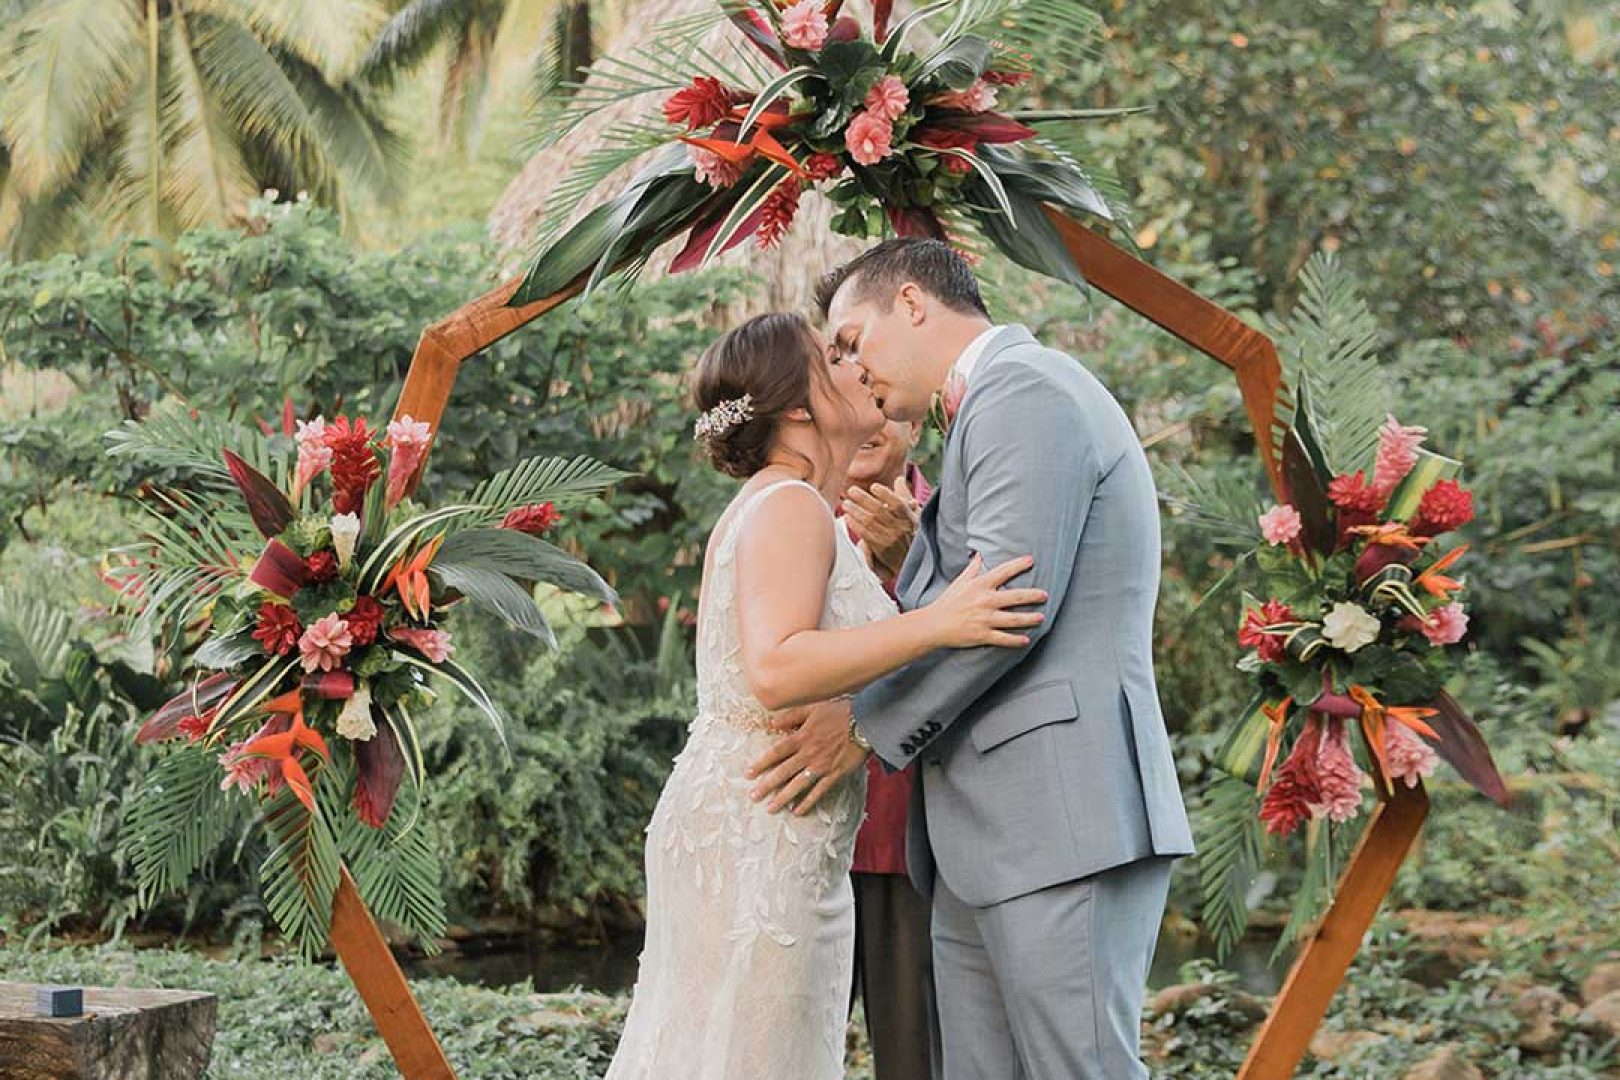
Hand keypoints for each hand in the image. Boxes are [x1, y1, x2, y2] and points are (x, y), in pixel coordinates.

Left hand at [745, 699, 866, 815]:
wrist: (867, 722)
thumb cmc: (840, 712)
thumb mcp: (813, 707)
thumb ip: (791, 715)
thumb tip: (771, 723)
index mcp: (802, 737)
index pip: (776, 753)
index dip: (761, 763)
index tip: (748, 774)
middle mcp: (809, 754)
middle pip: (783, 772)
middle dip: (767, 786)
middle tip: (753, 797)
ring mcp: (821, 766)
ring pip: (798, 785)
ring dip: (783, 798)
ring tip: (770, 808)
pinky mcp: (835, 774)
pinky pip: (819, 791)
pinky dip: (808, 802)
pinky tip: (797, 811)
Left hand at [842, 478, 918, 578]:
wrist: (914, 562)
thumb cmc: (913, 535)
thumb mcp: (915, 515)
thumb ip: (905, 496)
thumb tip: (899, 479)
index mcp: (909, 518)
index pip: (898, 504)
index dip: (886, 494)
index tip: (874, 487)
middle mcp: (900, 529)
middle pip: (880, 511)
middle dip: (864, 499)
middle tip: (851, 490)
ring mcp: (890, 540)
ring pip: (871, 523)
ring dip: (856, 511)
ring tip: (846, 503)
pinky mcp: (881, 550)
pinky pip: (866, 535)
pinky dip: (856, 526)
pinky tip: (847, 518)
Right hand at [928, 553, 1046, 648]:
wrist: (934, 625)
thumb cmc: (948, 602)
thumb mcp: (960, 582)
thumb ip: (973, 568)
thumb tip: (979, 554)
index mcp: (979, 585)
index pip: (1003, 572)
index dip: (1018, 565)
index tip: (1031, 560)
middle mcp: (985, 601)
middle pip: (1015, 597)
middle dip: (1032, 595)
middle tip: (1045, 595)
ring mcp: (985, 619)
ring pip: (1013, 619)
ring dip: (1030, 618)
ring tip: (1041, 618)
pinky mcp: (983, 635)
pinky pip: (1004, 638)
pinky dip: (1016, 640)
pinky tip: (1026, 640)